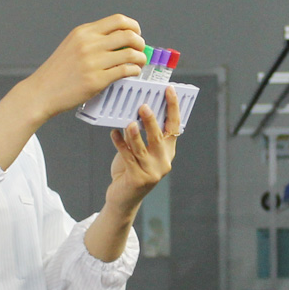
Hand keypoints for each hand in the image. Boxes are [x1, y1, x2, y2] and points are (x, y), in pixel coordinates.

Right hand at [12, 15, 147, 117]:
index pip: (118, 20)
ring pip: (130, 53)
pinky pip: (125, 70)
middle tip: (140, 49)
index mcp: (84, 32)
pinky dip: (134, 70)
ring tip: (139, 62)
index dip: (133, 26)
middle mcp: (89, 44)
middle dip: (140, 42)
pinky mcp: (96, 80)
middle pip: (128, 35)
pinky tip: (132, 72)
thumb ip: (93, 39)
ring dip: (140, 58)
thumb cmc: (57, 71)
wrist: (42, 91)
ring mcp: (93, 62)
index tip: (137, 33)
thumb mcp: (72, 45)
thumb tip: (120, 39)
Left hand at [105, 87, 181, 213]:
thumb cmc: (131, 170)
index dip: (173, 108)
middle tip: (143, 106)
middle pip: (159, 137)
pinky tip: (114, 134)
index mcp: (168, 151)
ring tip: (129, 123)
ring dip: (135, 135)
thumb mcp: (141, 152)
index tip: (169, 91)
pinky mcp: (138, 179)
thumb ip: (141, 136)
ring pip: (142, 149)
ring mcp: (152, 172)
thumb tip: (135, 111)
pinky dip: (120, 144)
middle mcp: (163, 161)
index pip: (174, 126)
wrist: (124, 198)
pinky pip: (127, 158)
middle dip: (152, 121)